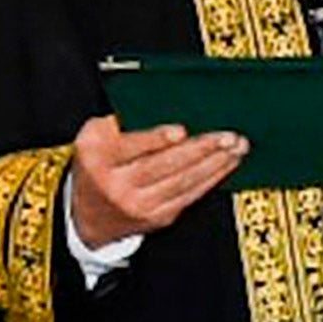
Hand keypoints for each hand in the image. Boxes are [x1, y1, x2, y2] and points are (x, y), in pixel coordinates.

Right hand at [69, 115, 245, 246]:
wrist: (86, 217)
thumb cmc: (97, 165)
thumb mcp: (96, 137)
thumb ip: (125, 121)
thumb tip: (170, 104)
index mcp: (97, 157)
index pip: (128, 147)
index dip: (156, 139)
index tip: (181, 131)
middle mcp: (115, 185)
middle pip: (163, 166)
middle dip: (200, 149)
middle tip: (227, 136)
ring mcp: (137, 205)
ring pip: (183, 182)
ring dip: (215, 163)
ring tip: (236, 147)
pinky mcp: (156, 217)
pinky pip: (190, 196)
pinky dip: (212, 179)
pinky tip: (227, 164)